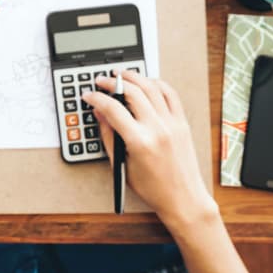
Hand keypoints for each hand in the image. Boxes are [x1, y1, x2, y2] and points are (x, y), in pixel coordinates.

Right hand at [82, 72, 217, 229]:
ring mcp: (172, 123)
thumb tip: (100, 114)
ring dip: (134, 77)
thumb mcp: (122, 165)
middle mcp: (158, 128)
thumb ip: (109, 136)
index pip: (113, 109)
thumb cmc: (154, 189)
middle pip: (132, 92)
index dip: (96, 98)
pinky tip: (146, 83)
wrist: (183, 198)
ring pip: (152, 87)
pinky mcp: (182, 123)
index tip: (89, 96)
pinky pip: (170, 94)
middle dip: (113, 82)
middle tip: (102, 81)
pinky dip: (157, 84)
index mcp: (140, 141)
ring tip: (122, 74)